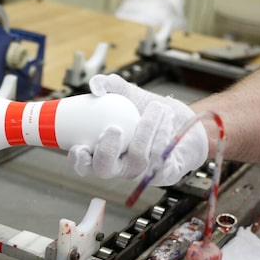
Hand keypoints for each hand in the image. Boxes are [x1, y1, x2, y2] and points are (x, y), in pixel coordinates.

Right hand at [67, 74, 208, 185]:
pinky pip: (159, 157)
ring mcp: (140, 172)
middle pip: (104, 169)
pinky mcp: (163, 175)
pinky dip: (162, 133)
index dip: (77, 160)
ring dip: (146, 129)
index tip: (79, 147)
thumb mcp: (129, 95)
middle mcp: (119, 166)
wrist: (181, 121)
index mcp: (103, 151)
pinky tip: (166, 119)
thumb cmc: (149, 112)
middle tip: (114, 129)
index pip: (83, 165)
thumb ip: (111, 85)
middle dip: (106, 151)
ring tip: (157, 108)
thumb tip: (96, 85)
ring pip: (137, 157)